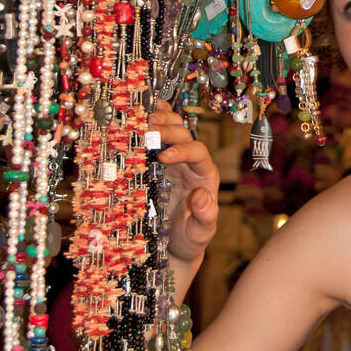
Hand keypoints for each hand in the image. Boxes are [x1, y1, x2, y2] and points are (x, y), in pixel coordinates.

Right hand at [147, 100, 219, 262]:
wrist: (175, 242)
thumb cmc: (190, 236)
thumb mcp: (200, 233)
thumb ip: (206, 216)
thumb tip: (203, 196)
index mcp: (204, 176)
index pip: (198, 154)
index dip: (183, 151)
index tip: (165, 158)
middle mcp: (191, 162)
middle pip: (184, 135)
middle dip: (167, 130)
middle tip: (148, 131)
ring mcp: (175, 159)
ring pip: (174, 129)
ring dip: (160, 120)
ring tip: (144, 119)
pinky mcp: (158, 160)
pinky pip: (162, 134)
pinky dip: (156, 118)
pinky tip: (147, 109)